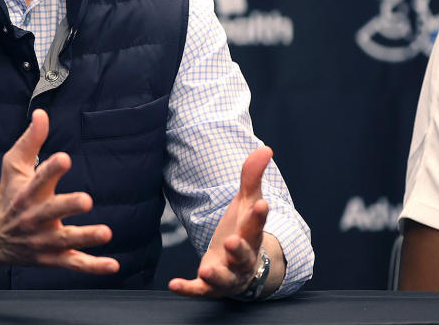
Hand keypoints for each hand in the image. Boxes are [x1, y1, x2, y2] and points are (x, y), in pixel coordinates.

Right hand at [0, 109, 119, 274]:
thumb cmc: (9, 196)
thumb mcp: (13, 166)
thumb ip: (30, 140)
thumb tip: (42, 113)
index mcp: (27, 192)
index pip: (38, 178)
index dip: (51, 169)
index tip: (64, 158)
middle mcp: (35, 217)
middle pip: (52, 211)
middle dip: (68, 206)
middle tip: (86, 200)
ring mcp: (44, 240)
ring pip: (66, 241)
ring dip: (86, 237)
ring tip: (105, 233)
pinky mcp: (53, 258)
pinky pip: (74, 264)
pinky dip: (93, 267)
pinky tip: (113, 265)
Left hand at [169, 146, 273, 297]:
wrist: (242, 268)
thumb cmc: (243, 230)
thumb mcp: (246, 203)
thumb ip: (251, 178)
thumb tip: (265, 148)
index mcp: (252, 235)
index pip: (257, 224)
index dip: (259, 215)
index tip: (262, 204)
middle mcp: (243, 258)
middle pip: (244, 255)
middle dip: (239, 249)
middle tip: (232, 241)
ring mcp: (227, 274)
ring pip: (225, 278)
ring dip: (217, 275)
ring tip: (208, 270)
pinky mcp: (210, 286)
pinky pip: (199, 290)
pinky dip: (188, 289)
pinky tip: (173, 284)